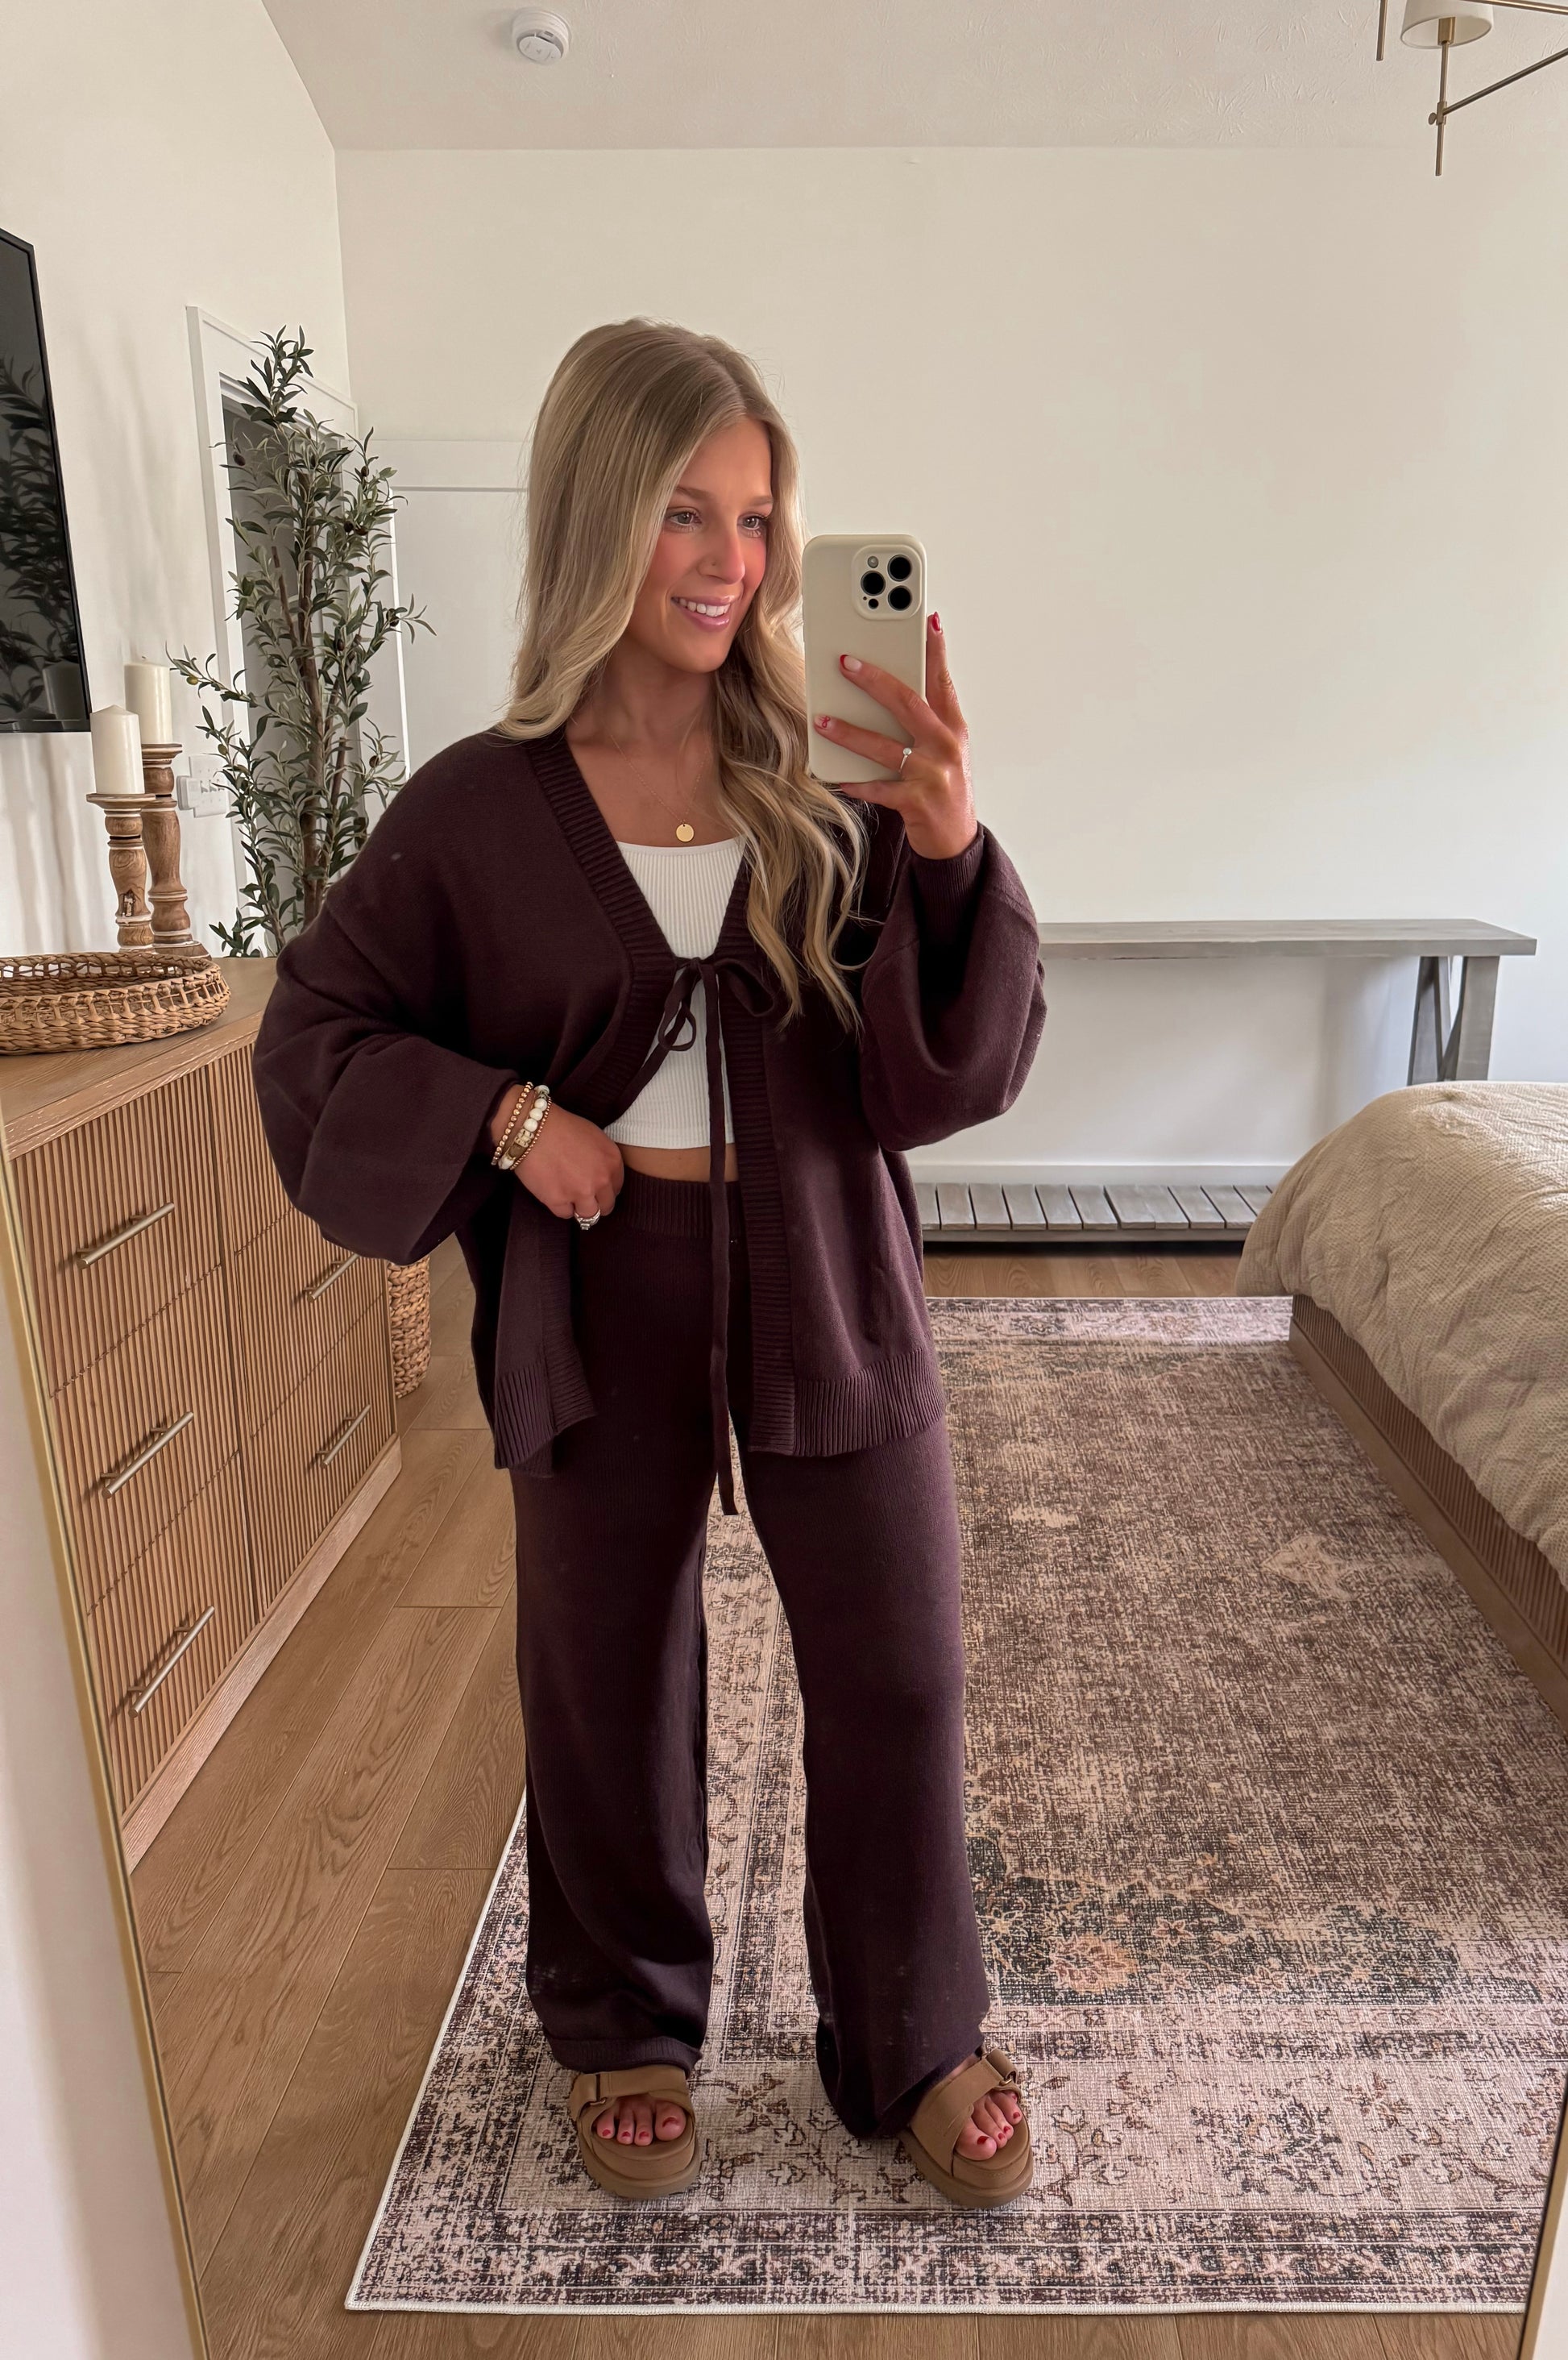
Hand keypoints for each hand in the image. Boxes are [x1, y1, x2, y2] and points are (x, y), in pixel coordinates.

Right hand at [488, 1087, 623, 1221]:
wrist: (532, 1128)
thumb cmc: (561, 1127)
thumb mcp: (594, 1137)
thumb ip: (603, 1160)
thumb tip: (602, 1177)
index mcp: (612, 1161)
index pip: (616, 1188)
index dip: (604, 1190)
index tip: (595, 1188)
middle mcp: (601, 1179)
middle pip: (606, 1206)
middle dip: (595, 1202)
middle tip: (582, 1196)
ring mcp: (581, 1192)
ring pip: (588, 1215)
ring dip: (579, 1208)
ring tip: (568, 1196)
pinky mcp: (559, 1201)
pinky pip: (565, 1214)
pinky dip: (560, 1206)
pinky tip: (553, 1192)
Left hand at [813, 612, 977, 860]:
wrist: (956, 840)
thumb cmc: (943, 787)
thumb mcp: (943, 749)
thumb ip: (923, 719)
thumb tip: (884, 688)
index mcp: (953, 728)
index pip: (942, 680)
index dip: (935, 649)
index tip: (927, 619)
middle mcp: (945, 747)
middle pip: (909, 703)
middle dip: (875, 680)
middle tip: (846, 662)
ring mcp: (932, 775)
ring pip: (886, 747)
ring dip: (849, 732)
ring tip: (821, 719)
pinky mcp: (917, 802)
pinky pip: (879, 788)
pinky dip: (856, 783)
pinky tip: (836, 776)